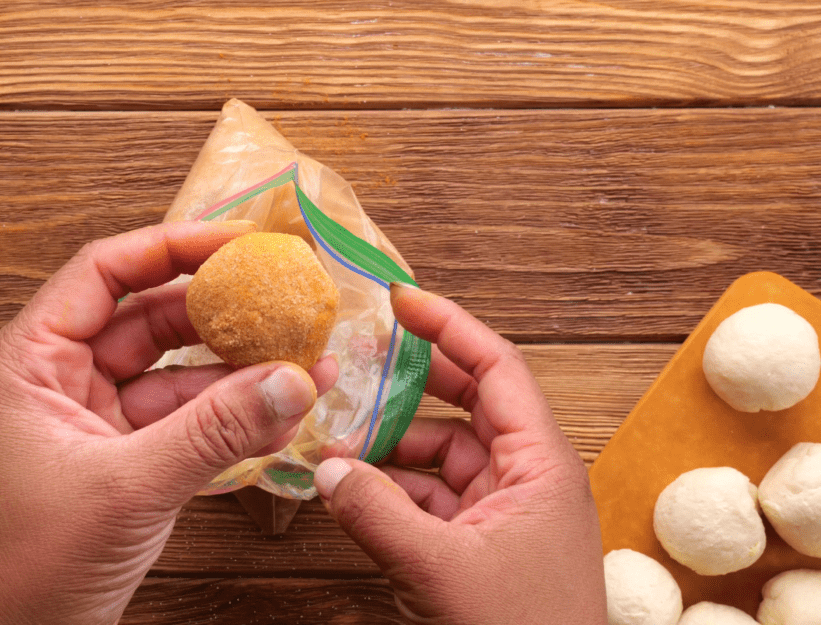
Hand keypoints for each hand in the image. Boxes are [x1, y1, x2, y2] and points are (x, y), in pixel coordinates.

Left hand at [0, 221, 335, 624]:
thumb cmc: (26, 572)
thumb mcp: (127, 488)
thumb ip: (215, 431)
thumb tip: (293, 381)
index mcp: (28, 362)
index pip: (104, 272)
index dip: (173, 247)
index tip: (241, 241)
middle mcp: (57, 379)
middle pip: (149, 317)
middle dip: (222, 312)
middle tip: (288, 300)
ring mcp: (91, 420)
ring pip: (174, 371)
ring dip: (238, 369)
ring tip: (305, 361)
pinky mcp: (120, 459)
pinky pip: (183, 420)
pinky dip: (230, 416)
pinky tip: (282, 411)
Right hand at [313, 283, 606, 624]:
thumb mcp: (441, 570)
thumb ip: (377, 511)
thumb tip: (327, 467)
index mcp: (541, 464)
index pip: (497, 368)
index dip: (450, 326)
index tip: (401, 299)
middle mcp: (527, 478)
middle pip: (466, 404)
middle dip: (410, 384)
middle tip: (359, 359)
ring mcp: (503, 514)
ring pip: (441, 455)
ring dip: (391, 447)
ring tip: (337, 439)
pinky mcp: (481, 548)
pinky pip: (431, 500)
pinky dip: (392, 491)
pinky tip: (352, 491)